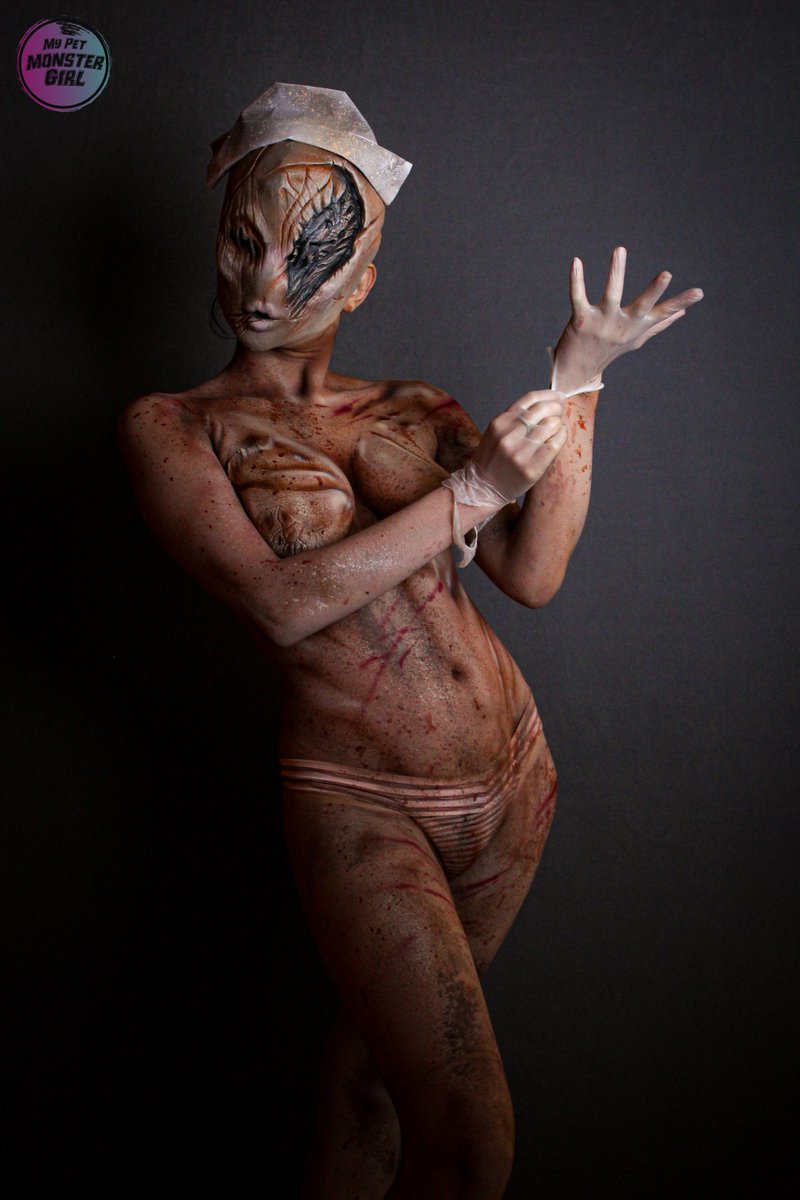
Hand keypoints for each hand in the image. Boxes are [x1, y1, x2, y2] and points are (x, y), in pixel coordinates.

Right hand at [470, 391, 566, 501]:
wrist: (483, 488)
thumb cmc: (493, 459)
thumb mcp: (496, 432)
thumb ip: (515, 418)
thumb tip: (544, 402)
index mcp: (500, 422)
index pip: (530, 399)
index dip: (549, 395)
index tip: (559, 396)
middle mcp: (510, 434)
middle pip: (543, 409)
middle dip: (557, 407)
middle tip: (561, 411)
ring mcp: (521, 450)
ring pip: (552, 424)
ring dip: (558, 424)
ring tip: (556, 430)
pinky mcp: (533, 466)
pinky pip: (556, 443)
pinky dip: (561, 437)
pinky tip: (557, 439)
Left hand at [551, 247, 703, 393]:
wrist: (577, 370)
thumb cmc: (609, 349)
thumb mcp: (636, 337)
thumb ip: (658, 324)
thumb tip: (682, 313)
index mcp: (636, 326)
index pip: (663, 313)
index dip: (681, 302)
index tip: (699, 292)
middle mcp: (622, 325)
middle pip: (642, 306)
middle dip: (654, 291)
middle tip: (667, 274)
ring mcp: (602, 323)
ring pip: (611, 295)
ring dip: (616, 272)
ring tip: (620, 250)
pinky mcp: (581, 320)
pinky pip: (578, 296)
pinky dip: (576, 280)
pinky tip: (577, 261)